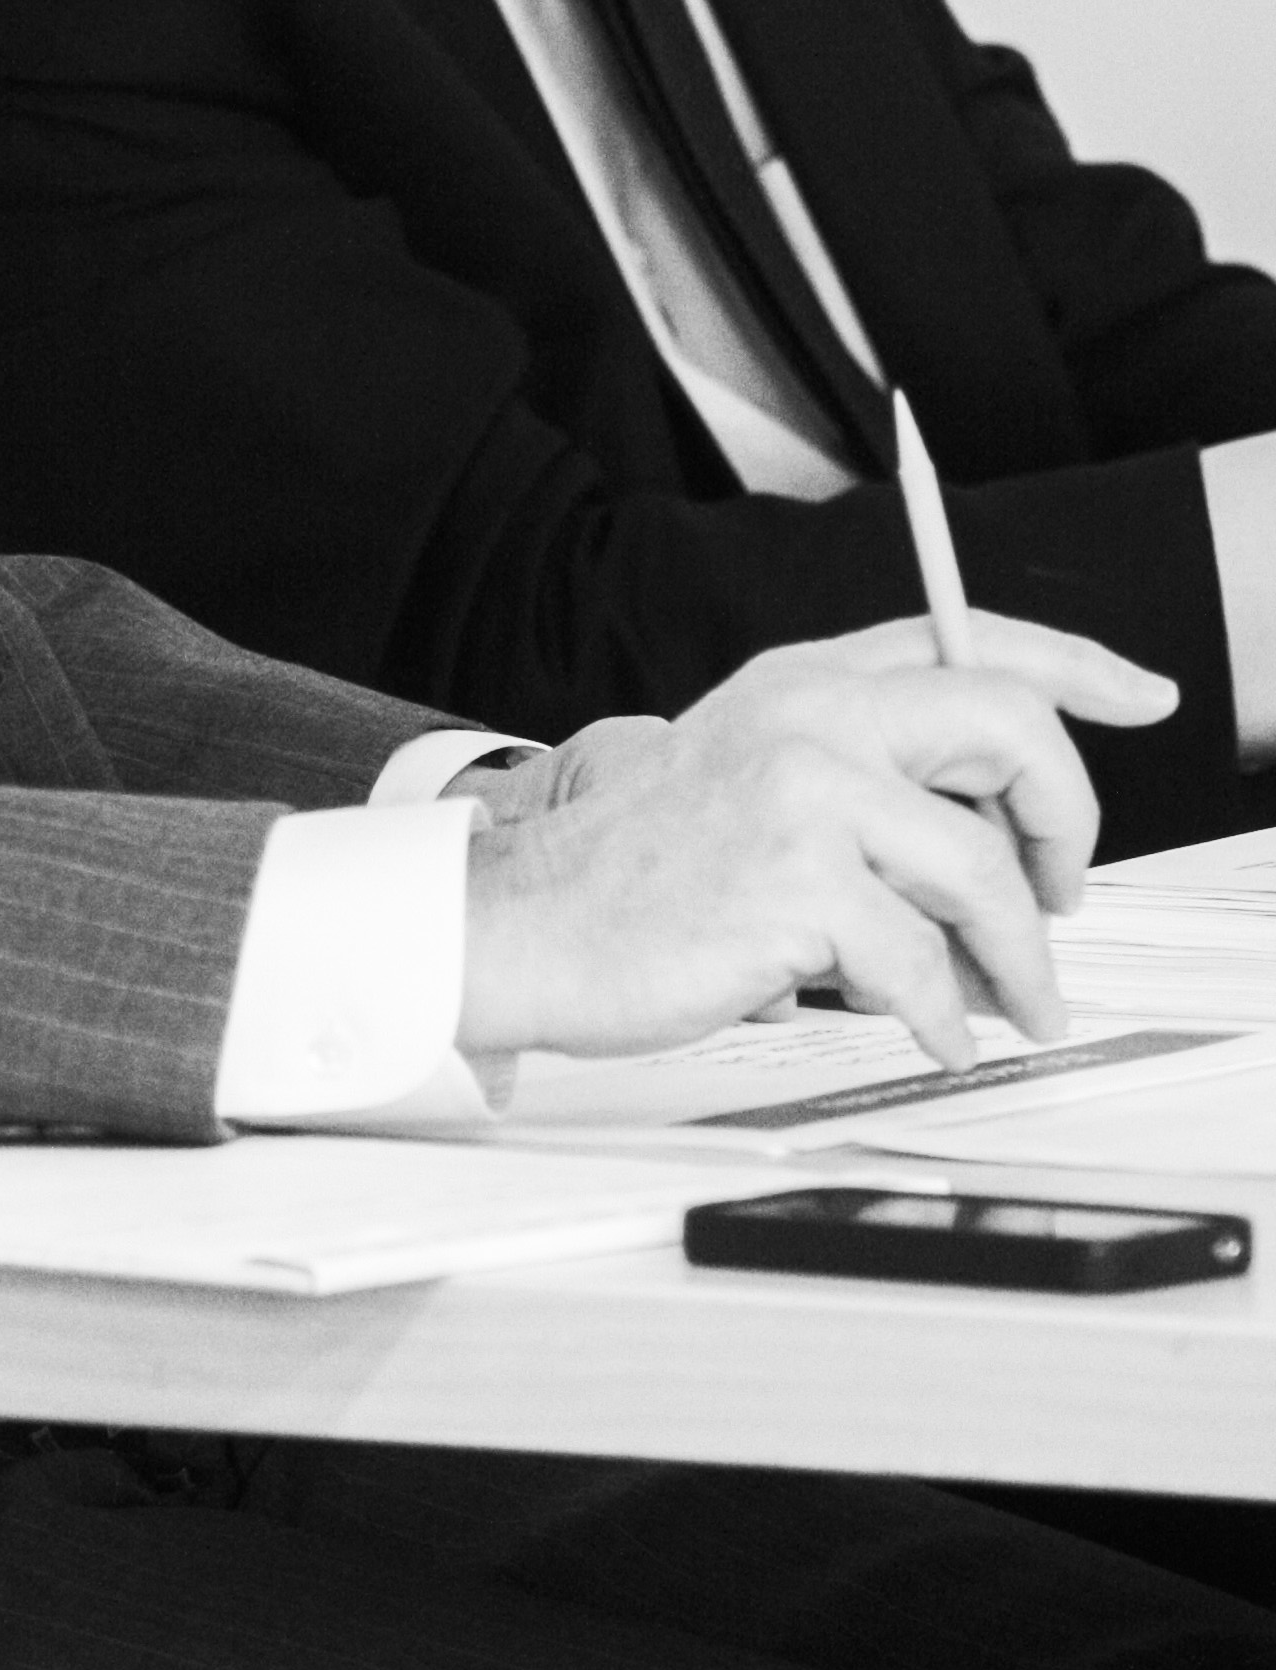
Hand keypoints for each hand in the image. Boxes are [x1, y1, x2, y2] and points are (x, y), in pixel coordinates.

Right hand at [459, 615, 1175, 1076]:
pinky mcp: (793, 883)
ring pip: (981, 869)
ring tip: (1012, 1005)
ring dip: (1020, 960)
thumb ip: (865, 779)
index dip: (1076, 660)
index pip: (969, 636)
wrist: (528, 918)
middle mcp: (810, 713)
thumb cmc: (640, 865)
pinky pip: (925, 965)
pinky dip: (944, 1019)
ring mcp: (801, 791)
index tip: (1141, 692)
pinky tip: (931, 1033)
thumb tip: (996, 850)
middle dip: (1068, 823)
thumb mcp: (754, 776)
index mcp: (805, 678)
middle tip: (1063, 891)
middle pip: (1009, 725)